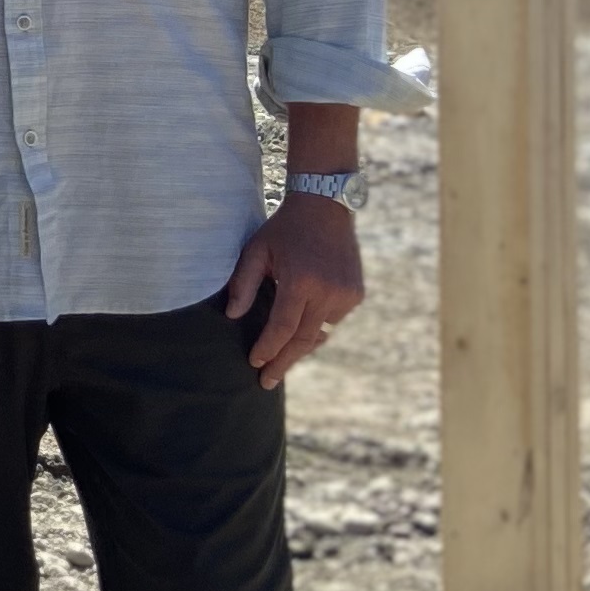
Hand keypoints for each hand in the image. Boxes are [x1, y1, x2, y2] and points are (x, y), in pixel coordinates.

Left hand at [227, 193, 364, 388]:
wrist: (326, 207)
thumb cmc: (284, 229)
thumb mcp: (256, 251)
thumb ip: (244, 284)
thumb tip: (233, 317)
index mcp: (301, 281)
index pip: (282, 328)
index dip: (268, 349)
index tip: (255, 365)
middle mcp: (328, 292)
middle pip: (304, 340)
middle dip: (284, 363)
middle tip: (267, 382)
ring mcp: (346, 295)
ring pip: (319, 332)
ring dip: (299, 345)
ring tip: (280, 358)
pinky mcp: (356, 294)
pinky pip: (332, 319)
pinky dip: (316, 325)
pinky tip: (301, 324)